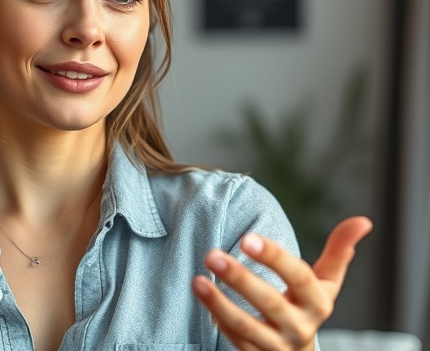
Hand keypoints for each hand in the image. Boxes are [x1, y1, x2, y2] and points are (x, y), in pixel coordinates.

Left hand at [191, 216, 372, 350]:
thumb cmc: (308, 305)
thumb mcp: (325, 282)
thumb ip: (338, 251)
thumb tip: (363, 220)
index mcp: (317, 302)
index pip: (299, 277)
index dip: (274, 257)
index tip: (246, 238)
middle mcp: (300, 326)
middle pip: (270, 302)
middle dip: (240, 278)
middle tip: (211, 255)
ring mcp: (277, 345)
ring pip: (246, 327)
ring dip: (219, 304)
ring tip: (196, 280)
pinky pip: (235, 340)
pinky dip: (218, 320)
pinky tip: (203, 298)